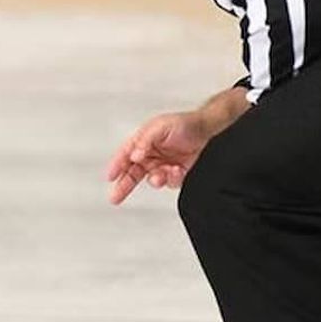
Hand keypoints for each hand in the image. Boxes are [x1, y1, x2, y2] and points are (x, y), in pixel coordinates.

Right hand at [106, 87, 249, 204]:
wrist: (209, 131)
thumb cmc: (184, 124)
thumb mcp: (159, 127)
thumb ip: (144, 141)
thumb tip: (134, 156)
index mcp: (142, 142)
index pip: (125, 156)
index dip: (116, 166)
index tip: (110, 177)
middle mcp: (150, 155)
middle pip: (133, 173)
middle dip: (124, 185)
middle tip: (115, 197)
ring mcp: (163, 165)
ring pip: (152, 179)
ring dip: (155, 180)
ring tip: (160, 176)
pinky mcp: (176, 173)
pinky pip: (169, 182)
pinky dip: (172, 178)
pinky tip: (177, 170)